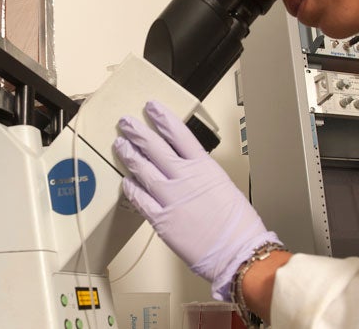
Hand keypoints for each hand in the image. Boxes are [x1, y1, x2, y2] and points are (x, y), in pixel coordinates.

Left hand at [113, 100, 280, 299]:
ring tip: (120, 145)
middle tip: (126, 123)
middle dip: (137, 132)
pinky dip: (131, 189)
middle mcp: (184, 178)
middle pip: (154, 147)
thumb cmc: (238, 224)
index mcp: (204, 167)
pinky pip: (139, 199)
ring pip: (142, 169)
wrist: (238, 251)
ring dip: (129, 155)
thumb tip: (188, 169)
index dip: (162, 118)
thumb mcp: (223, 186)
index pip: (178, 134)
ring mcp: (170, 197)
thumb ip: (202, 174)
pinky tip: (126, 182)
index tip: (151, 107)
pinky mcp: (161, 219)